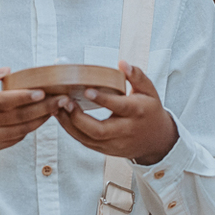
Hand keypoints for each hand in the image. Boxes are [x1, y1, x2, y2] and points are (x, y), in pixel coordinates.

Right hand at [0, 66, 64, 164]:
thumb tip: (7, 70)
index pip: (3, 101)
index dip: (25, 97)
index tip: (43, 92)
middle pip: (18, 116)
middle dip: (44, 107)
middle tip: (62, 98)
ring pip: (21, 129)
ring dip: (41, 119)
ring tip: (57, 108)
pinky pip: (16, 138)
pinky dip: (30, 129)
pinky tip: (40, 119)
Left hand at [54, 61, 177, 164]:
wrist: (157, 140)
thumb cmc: (150, 110)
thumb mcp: (149, 91)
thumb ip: (137, 76)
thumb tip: (122, 63)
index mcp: (137, 112)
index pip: (119, 107)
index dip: (102, 99)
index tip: (86, 90)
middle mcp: (125, 131)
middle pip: (99, 130)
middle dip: (78, 118)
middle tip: (64, 101)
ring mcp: (115, 143)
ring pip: (88, 139)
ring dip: (69, 124)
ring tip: (57, 107)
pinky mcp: (106, 150)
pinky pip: (85, 142)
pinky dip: (71, 131)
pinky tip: (63, 118)